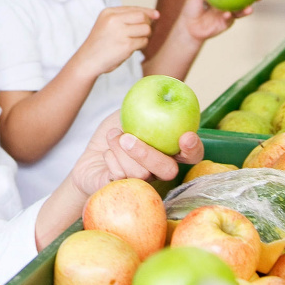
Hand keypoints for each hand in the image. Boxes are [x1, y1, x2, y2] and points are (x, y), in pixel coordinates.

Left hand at [67, 112, 203, 195]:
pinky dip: (111, 159)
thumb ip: (145, 107)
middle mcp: (160, 170)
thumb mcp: (128, 113)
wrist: (90, 155)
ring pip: (141, 173)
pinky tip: (106, 152)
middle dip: (148, 154)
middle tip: (127, 138)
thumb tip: (160, 93)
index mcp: (169, 151)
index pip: (192, 155)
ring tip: (112, 136)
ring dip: (121, 150)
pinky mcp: (124, 191)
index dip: (194, 148)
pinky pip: (121, 177)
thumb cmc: (114, 133)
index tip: (186, 137)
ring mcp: (144, 184)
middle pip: (169, 170)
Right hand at [76, 6, 158, 76]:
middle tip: (141, 32)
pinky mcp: (126, 45)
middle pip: (143, 17)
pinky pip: (143, 42)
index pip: (134, 8)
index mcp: (108, 12)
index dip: (148, 11)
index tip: (156, 15)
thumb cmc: (100, 43)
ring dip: (144, 36)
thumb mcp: (107, 23)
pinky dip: (140, 45)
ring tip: (134, 41)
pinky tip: (130, 48)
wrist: (88, 60)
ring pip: (146, 29)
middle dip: (147, 24)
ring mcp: (120, 32)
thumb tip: (154, 15)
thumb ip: (125, 17)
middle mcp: (114, 20)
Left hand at [178, 0, 258, 41]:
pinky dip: (228, 16)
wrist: (189, 26)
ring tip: (249, 8)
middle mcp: (230, 3)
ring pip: (241, 11)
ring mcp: (229, 13)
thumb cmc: (192, 8)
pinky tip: (228, 13)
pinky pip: (228, 19)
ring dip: (246, 9)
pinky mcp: (225, 23)